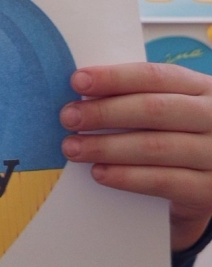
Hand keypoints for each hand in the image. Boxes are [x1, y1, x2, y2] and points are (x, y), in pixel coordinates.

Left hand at [60, 62, 211, 252]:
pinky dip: (126, 176)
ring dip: (107, 147)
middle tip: (68, 117)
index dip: (115, 77)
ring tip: (73, 148)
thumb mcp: (172, 108)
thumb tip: (83, 94)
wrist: (209, 182)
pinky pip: (162, 181)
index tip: (77, 81)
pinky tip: (99, 173)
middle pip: (154, 110)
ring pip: (155, 147)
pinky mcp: (208, 190)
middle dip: (105, 112)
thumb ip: (139, 98)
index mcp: (202, 88)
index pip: (156, 76)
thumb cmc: (180, 135)